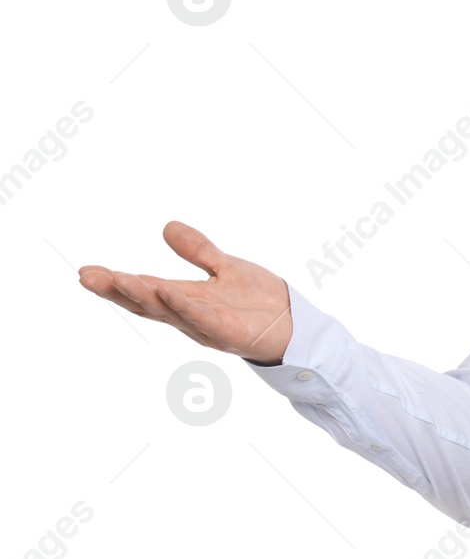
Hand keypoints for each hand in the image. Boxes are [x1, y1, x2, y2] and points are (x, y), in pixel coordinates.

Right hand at [78, 221, 292, 363]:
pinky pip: (203, 318)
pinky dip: (185, 306)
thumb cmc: (259, 301)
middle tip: (87, 276)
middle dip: (116, 290)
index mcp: (185, 298)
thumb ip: (198, 250)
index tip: (85, 271)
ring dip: (143, 297)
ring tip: (117, 280)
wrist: (295, 324)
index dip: (115, 281)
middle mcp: (189, 314)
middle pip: (147, 303)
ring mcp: (206, 325)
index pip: (145, 288)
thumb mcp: (225, 267)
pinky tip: (168, 292)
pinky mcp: (228, 332)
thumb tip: (168, 226)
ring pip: (168, 312)